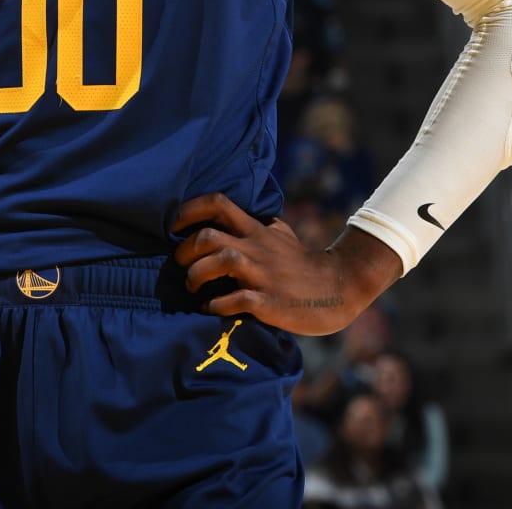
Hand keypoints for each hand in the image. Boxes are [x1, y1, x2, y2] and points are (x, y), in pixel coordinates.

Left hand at [172, 193, 401, 335]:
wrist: (338, 287)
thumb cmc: (303, 262)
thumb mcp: (281, 234)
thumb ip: (258, 224)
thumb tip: (240, 215)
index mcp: (256, 230)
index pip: (218, 203)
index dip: (188, 210)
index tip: (173, 225)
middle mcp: (256, 248)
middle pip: (208, 235)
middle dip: (185, 250)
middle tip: (182, 264)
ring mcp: (262, 274)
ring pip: (220, 261)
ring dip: (197, 276)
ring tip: (193, 287)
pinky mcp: (269, 302)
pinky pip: (235, 299)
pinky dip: (216, 305)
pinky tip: (211, 308)